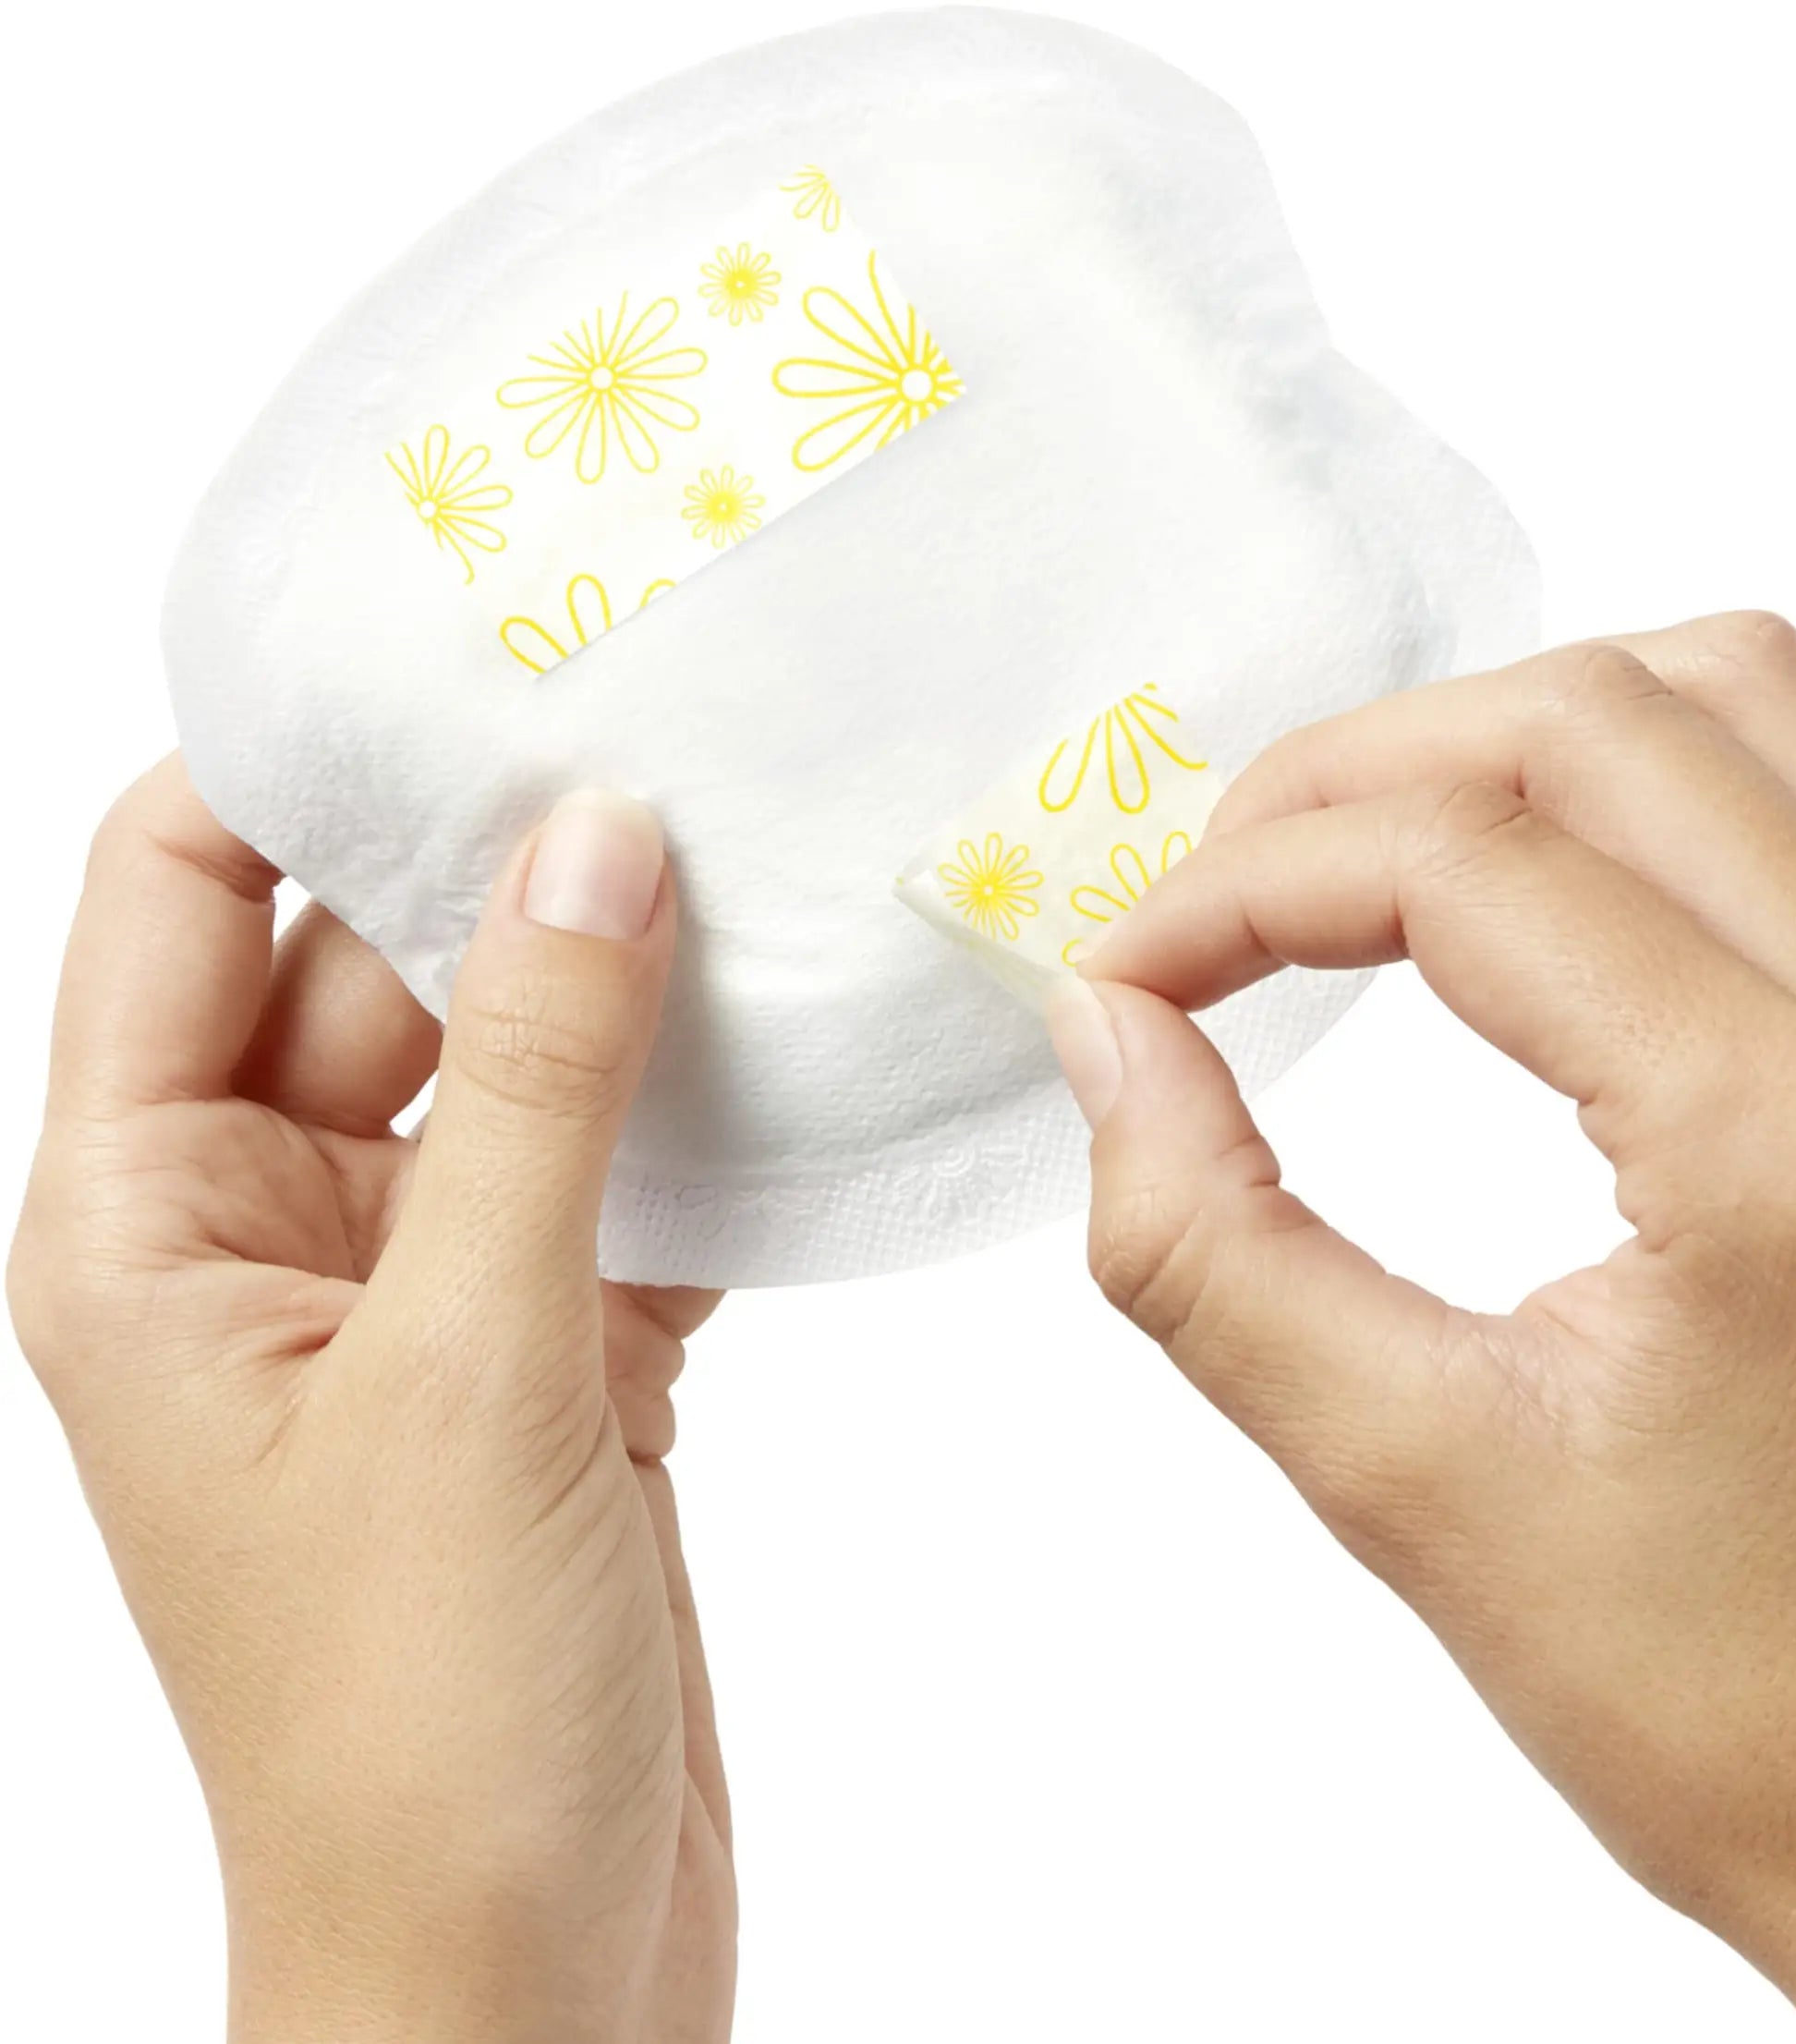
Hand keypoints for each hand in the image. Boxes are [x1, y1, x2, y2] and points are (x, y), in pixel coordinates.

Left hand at [7, 766, 732, 2043]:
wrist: (515, 1987)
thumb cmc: (416, 1727)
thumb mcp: (468, 1364)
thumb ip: (526, 1087)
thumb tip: (584, 840)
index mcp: (153, 1219)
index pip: (178, 900)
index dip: (285, 767)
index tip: (442, 653)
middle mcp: (270, 1237)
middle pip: (372, 968)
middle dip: (503, 863)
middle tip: (670, 734)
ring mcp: (421, 1299)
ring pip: (515, 1073)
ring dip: (623, 993)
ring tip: (762, 863)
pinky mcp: (551, 1365)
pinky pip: (616, 1185)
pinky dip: (697, 1127)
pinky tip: (801, 1063)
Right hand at [1048, 614, 1795, 2042]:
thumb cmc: (1765, 1716)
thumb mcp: (1419, 1490)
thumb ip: (1211, 1252)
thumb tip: (1108, 1043)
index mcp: (1780, 1137)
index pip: (1451, 865)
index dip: (1234, 894)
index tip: (1126, 979)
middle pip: (1586, 725)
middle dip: (1346, 777)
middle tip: (1210, 898)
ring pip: (1736, 698)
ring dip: (1511, 733)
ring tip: (1365, 848)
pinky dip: (1650, 771)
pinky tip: (1549, 879)